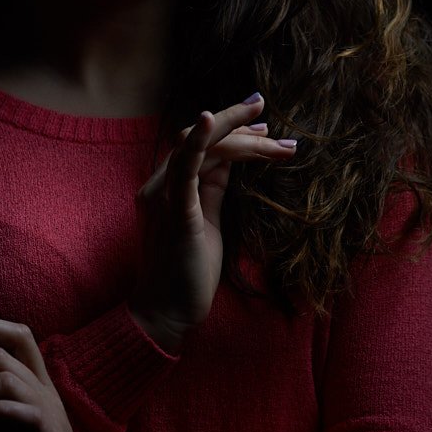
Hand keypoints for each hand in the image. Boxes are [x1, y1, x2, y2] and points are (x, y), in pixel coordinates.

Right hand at [128, 95, 295, 352]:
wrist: (167, 313)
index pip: (199, 147)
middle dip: (237, 125)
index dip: (229, 130)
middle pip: (198, 140)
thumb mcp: (206, 221)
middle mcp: (159, 186)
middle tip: (269, 117)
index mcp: (168, 188)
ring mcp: (164, 198)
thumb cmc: (186, 272)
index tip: (260, 124)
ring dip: (237, 135)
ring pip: (197, 147)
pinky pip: (184, 169)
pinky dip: (199, 141)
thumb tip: (231, 162)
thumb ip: (213, 190)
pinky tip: (211, 119)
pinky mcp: (175, 213)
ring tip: (272, 134)